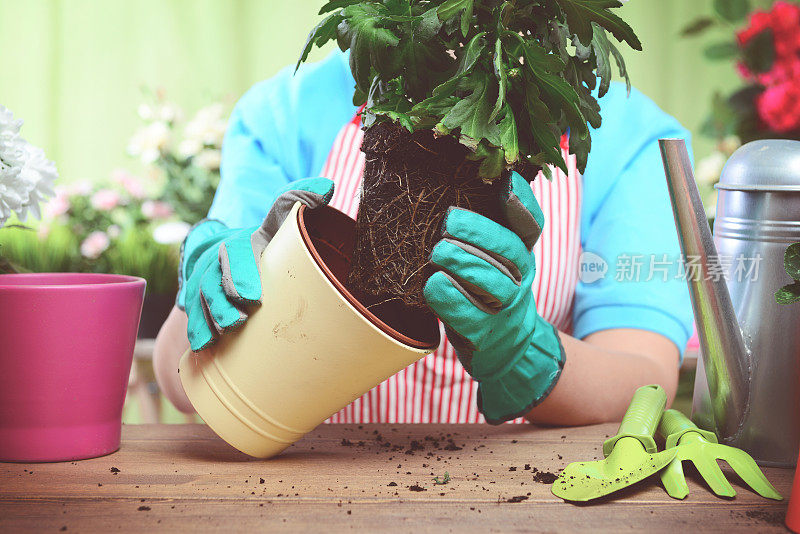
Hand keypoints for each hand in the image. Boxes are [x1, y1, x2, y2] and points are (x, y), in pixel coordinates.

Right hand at [177, 177, 334, 350]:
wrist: (227, 258)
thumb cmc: (264, 244)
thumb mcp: (278, 221)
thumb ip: (298, 201)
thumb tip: (326, 187)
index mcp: (242, 244)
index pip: (237, 252)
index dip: (240, 274)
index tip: (251, 297)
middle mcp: (218, 263)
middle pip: (214, 283)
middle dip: (223, 303)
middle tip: (238, 321)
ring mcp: (204, 285)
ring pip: (200, 303)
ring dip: (210, 321)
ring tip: (223, 335)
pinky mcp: (198, 306)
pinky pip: (193, 320)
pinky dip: (197, 334)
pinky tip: (203, 347)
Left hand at [423, 172, 564, 423]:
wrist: (506, 348)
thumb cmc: (490, 291)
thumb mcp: (497, 258)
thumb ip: (488, 227)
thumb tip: (473, 185)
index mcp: (523, 254)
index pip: (531, 225)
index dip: (522, 205)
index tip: (506, 185)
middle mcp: (521, 279)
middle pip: (510, 252)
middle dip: (479, 233)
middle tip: (449, 222)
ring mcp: (506, 308)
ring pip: (493, 283)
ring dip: (464, 263)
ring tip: (438, 252)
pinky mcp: (485, 334)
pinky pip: (470, 315)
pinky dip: (451, 298)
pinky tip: (434, 285)